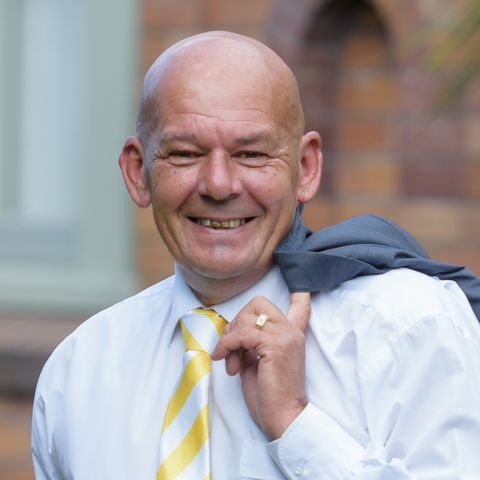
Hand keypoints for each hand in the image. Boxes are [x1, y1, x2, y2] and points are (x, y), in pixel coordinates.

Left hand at [211, 292, 310, 438]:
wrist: (284, 418)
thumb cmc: (269, 395)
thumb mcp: (259, 361)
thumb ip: (253, 342)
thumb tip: (233, 331)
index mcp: (292, 335)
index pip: (301, 306)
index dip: (299, 295)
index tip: (301, 289)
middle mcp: (291, 332)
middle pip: (257, 304)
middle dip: (236, 322)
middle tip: (231, 347)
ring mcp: (284, 337)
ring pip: (246, 317)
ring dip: (229, 339)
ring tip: (231, 362)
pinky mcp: (274, 346)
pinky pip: (241, 334)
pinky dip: (226, 345)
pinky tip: (225, 360)